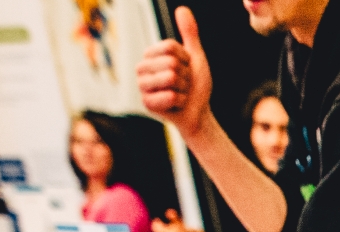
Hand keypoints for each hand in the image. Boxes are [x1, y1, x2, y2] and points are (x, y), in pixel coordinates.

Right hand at [137, 7, 213, 140]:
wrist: (198, 113)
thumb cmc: (195, 86)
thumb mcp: (195, 57)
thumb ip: (189, 34)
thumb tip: (183, 8)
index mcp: (150, 55)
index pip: (170, 47)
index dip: (186, 60)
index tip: (186, 69)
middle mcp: (141, 68)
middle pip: (171, 63)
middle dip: (186, 76)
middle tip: (183, 84)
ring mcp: (142, 87)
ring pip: (171, 78)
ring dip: (184, 89)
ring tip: (180, 94)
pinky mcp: (147, 104)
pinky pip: (171, 96)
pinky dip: (182, 102)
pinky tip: (177, 106)